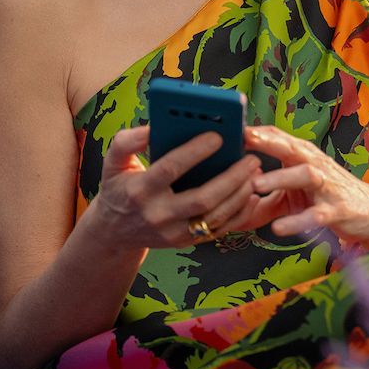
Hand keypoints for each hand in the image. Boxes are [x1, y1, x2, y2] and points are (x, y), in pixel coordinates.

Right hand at [86, 126, 262, 249]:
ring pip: (215, 216)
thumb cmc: (119, 188)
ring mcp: (173, 232)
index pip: (171, 169)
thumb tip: (153, 126)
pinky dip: (240, 212)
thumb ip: (127, 142)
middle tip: (252, 158)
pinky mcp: (186, 241)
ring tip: (255, 172)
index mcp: (140, 190)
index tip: (219, 135)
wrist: (114, 233)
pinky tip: (252, 193)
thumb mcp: (113, 163)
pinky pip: (219, 229)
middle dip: (231, 177)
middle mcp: (158, 214)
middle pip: (202, 198)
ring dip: (240, 194)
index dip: (195, 152)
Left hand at [243, 125, 368, 250]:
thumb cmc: (326, 195)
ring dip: (280, 177)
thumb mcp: (294, 190)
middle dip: (269, 142)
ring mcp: (327, 187)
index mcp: (303, 157)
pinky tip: (279, 228)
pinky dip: (298, 221)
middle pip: (292, 148)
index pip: (279, 137)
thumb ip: (266, 189)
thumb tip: (231, 190)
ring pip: (305, 175)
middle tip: (244, 138)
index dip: (256, 132)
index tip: (230, 127)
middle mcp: (315, 165)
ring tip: (256, 184)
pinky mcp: (337, 211)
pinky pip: (317, 214)